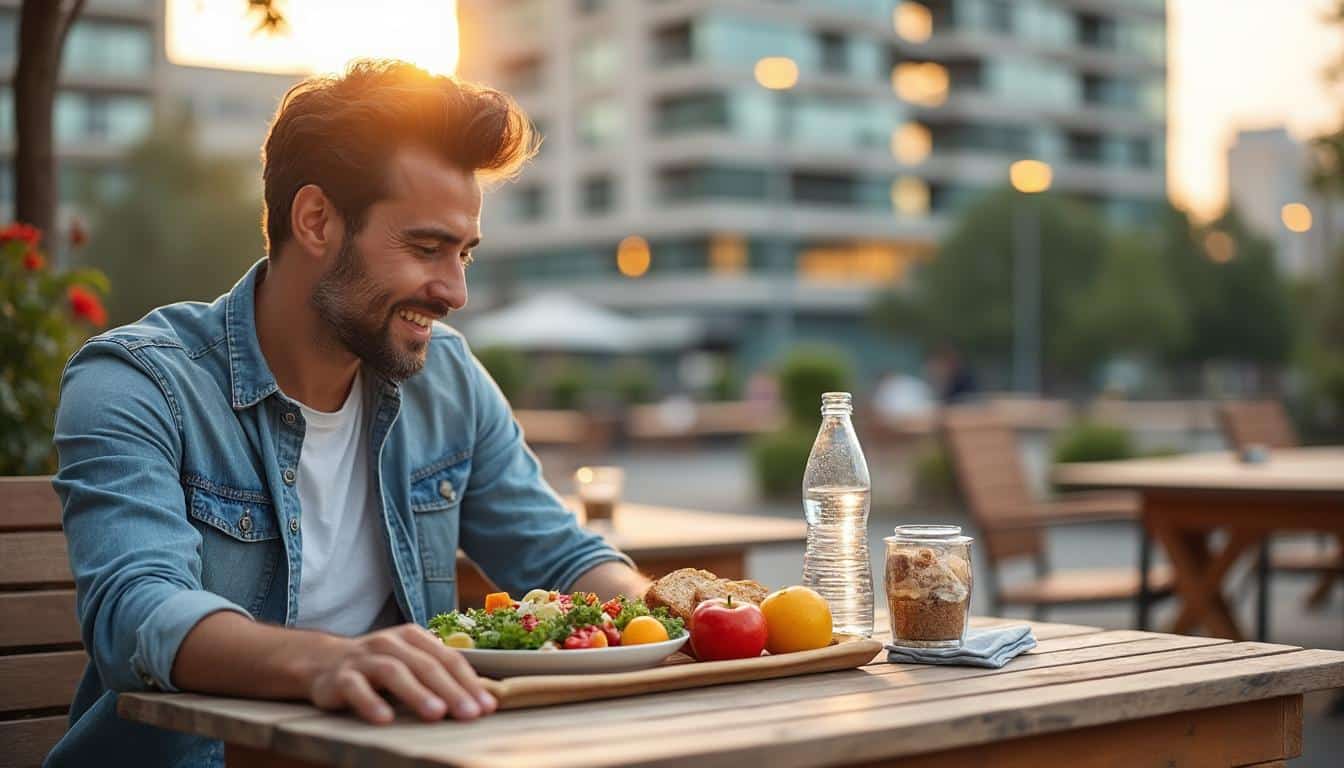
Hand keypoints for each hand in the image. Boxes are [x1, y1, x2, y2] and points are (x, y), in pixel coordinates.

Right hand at [307, 624, 495, 723]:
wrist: (323, 662)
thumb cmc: (379, 666)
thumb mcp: (410, 662)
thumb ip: (440, 676)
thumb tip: (483, 702)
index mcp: (414, 637)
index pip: (448, 659)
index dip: (469, 683)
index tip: (487, 707)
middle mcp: (391, 643)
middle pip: (426, 666)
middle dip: (452, 690)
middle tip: (470, 714)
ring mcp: (365, 658)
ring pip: (394, 673)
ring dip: (417, 693)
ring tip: (437, 714)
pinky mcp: (340, 677)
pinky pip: (356, 689)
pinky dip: (370, 703)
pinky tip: (385, 719)